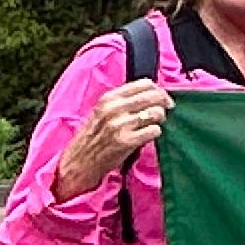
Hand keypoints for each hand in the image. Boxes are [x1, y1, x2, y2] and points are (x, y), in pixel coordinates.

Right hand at [58, 75, 170, 198]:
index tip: (162, 98)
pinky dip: (155, 133)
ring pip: (156, 113)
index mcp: (109, 98)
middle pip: (153, 96)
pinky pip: (154, 130)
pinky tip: (148, 136)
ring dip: (160, 119)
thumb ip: (123, 101)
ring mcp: (120, 125)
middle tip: (165, 111)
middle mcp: (114, 109)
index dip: (158, 90)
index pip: (144, 84)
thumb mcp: (102, 111)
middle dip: (164, 103)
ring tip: (153, 124)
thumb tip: (153, 93)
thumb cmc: (93, 136)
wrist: (79, 161)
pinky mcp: (126, 141)